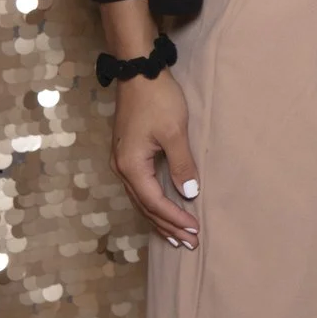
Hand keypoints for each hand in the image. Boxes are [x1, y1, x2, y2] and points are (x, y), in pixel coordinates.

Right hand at [113, 70, 199, 248]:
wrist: (138, 73)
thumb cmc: (158, 100)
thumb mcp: (174, 131)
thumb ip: (181, 163)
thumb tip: (189, 193)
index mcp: (131, 166)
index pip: (154, 202)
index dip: (175, 218)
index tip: (194, 230)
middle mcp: (122, 169)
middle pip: (145, 207)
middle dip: (167, 226)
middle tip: (189, 243)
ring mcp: (123, 163)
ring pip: (142, 200)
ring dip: (160, 218)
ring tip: (178, 236)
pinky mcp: (129, 155)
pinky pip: (141, 188)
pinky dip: (154, 203)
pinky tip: (165, 210)